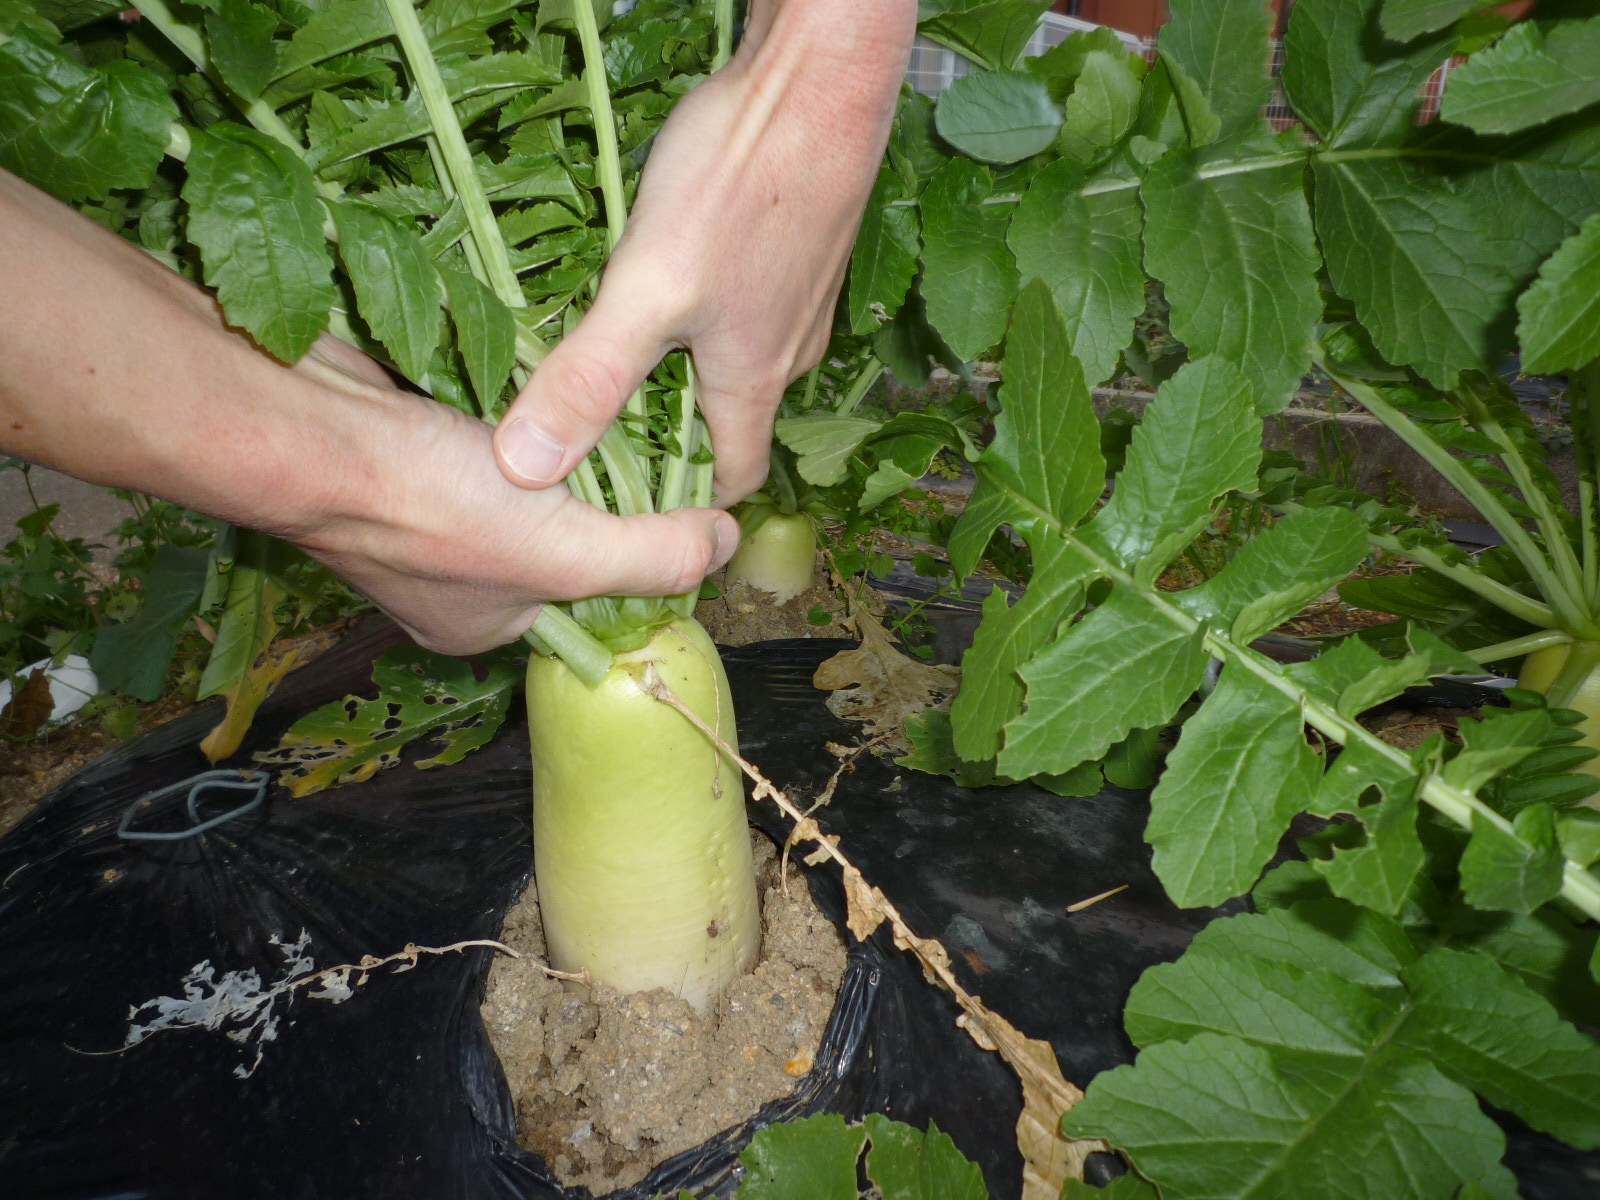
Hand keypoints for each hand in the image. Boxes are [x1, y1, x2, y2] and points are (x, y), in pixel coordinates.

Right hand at [0, 170, 737, 656]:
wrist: (303, 427)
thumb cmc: (432, 505)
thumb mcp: (567, 549)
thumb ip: (652, 557)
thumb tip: (727, 547)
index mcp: (487, 626)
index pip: (588, 598)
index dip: (636, 554)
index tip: (678, 501)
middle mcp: (453, 584)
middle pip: (557, 538)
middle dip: (598, 493)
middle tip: (650, 440)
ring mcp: (419, 517)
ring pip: (522, 486)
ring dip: (559, 451)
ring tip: (604, 406)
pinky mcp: (403, 453)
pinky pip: (482, 442)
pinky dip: (514, 419)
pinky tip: (544, 384)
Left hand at [492, 0, 915, 504]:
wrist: (822, 77)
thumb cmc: (743, 181)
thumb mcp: (646, 288)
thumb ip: (590, 378)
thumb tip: (526, 470)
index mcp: (754, 380)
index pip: (731, 479)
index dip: (681, 503)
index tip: (621, 499)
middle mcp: (788, 350)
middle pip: (728, 419)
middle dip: (668, 431)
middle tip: (593, 418)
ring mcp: (796, 297)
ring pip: (733, 357)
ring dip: (679, 364)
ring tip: (613, 344)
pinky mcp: (793, 247)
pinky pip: (744, 304)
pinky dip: (700, 309)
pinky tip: (659, 272)